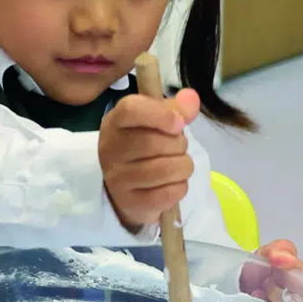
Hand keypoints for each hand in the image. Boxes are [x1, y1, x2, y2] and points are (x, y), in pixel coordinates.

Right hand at [99, 88, 200, 231]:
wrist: (127, 188)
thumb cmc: (144, 146)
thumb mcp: (155, 122)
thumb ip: (176, 108)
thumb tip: (191, 99)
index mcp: (115, 122)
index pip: (132, 109)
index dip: (160, 114)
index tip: (179, 123)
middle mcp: (111, 149)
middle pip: (155, 142)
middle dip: (179, 145)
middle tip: (177, 148)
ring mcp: (118, 178)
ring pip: (167, 170)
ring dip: (184, 167)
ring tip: (178, 165)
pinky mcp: (131, 202)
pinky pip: (170, 193)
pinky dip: (180, 187)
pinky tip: (172, 183)